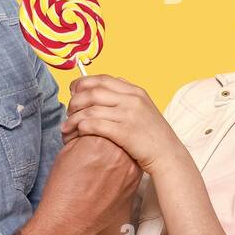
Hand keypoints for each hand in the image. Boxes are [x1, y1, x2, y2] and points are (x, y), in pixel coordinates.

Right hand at [37, 134, 142, 234]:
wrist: (69, 220)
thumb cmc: (63, 187)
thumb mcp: (67, 151)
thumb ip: (82, 133)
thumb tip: (89, 125)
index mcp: (98, 140)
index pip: (101, 121)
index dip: (92, 124)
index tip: (86, 131)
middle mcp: (118, 152)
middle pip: (117, 132)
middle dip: (107, 135)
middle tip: (95, 144)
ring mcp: (129, 168)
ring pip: (127, 147)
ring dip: (117, 148)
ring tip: (102, 159)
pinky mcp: (134, 183)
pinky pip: (131, 164)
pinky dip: (123, 163)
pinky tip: (108, 172)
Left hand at [60, 75, 186, 172]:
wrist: (168, 155)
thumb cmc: (153, 135)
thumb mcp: (144, 108)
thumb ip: (126, 97)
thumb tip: (102, 88)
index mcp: (136, 91)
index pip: (102, 79)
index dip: (83, 83)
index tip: (73, 91)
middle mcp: (132, 100)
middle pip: (93, 92)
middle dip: (75, 101)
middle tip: (68, 112)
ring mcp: (129, 115)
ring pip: (90, 109)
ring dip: (73, 118)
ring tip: (66, 128)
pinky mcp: (125, 132)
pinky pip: (95, 125)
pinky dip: (81, 127)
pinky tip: (76, 133)